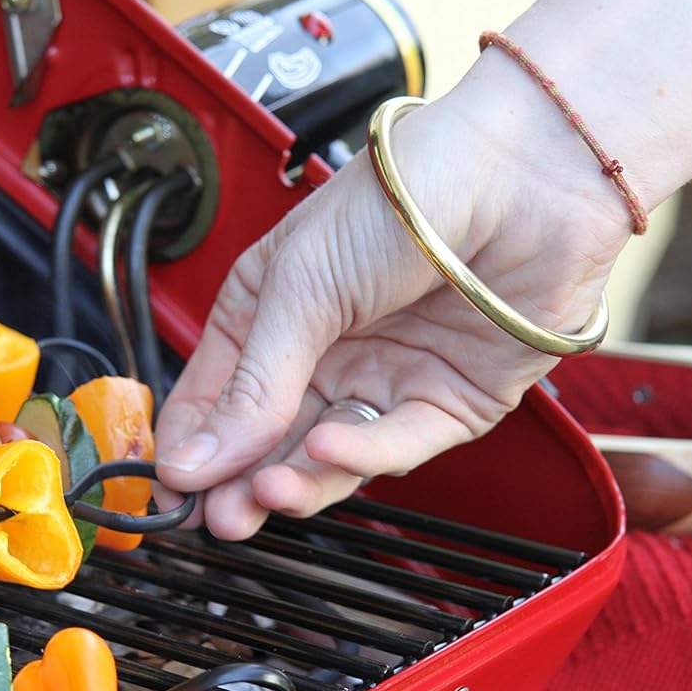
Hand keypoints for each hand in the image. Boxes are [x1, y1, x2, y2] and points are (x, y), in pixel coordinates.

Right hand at [154, 75, 632, 539]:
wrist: (522, 173)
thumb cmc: (403, 195)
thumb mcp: (299, 285)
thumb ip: (253, 384)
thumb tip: (192, 460)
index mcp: (269, 314)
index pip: (213, 399)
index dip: (190, 447)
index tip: (170, 489)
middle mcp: (325, 353)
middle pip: (268, 442)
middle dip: (240, 482)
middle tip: (216, 516)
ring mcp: (384, 380)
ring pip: (328, 458)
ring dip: (295, 480)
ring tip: (265, 494)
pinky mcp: (446, 402)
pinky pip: (396, 446)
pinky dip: (361, 456)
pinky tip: (327, 450)